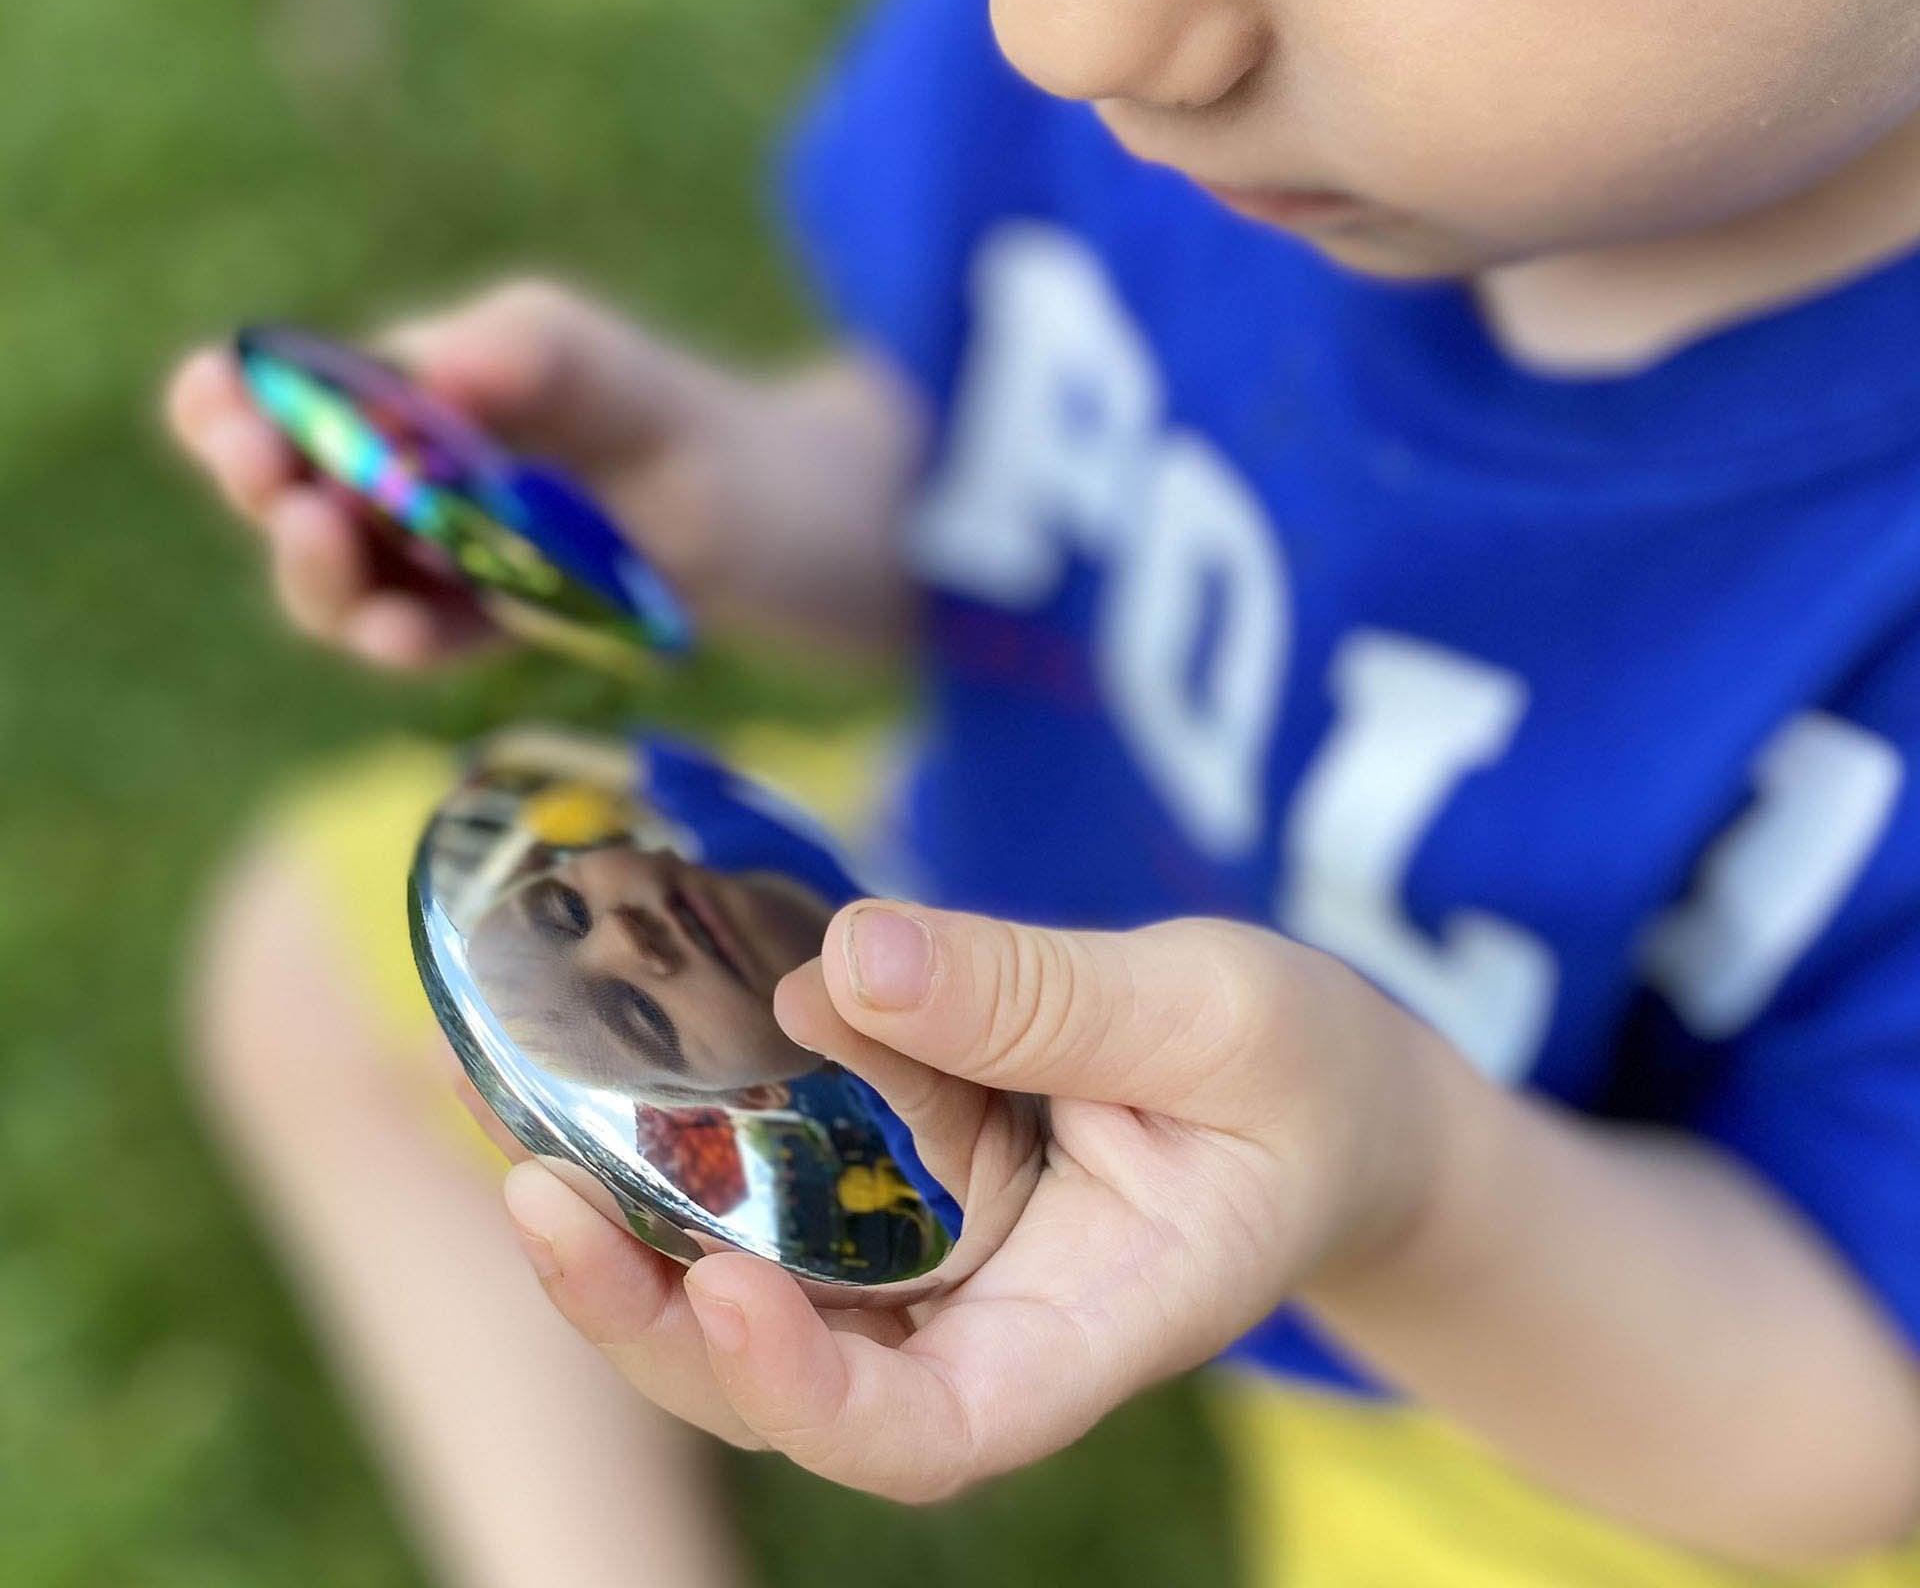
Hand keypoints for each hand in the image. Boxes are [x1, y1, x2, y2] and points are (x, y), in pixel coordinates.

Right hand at [165, 279, 743, 667]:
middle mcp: (404, 472)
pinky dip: (402, 636)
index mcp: (411, 387)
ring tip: (328, 539)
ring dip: (320, 571)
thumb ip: (527, 353)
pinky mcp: (483, 626)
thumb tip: (429, 372)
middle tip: (273, 478)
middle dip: (265, 481)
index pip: (290, 389)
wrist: (774, 524)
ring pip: (341, 577)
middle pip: (293, 485)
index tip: (217, 400)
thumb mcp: (611, 367)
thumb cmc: (676, 420)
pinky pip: (421, 636)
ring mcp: (437, 556)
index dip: (234, 398)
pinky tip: (401, 632)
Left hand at [499, 900, 1465, 1499]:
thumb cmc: (1303, 1073)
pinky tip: (602, 1051)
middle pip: (794, 1378)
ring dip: (633, 1221)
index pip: (933, 1429)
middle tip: (539, 1197)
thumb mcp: (1211, 1014)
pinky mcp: (904, 1179)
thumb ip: (1043, 998)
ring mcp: (935, 1257)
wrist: (1322, 1095)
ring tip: (515, 1114)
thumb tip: (843, 962)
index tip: (728, 1287)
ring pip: (759, 1278)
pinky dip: (695, 1128)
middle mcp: (984, 1322)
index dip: (810, 1394)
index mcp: (1090, 1329)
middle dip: (650, 1315)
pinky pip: (786, 1175)